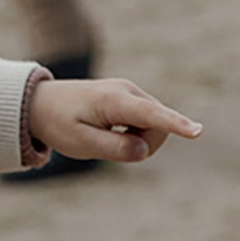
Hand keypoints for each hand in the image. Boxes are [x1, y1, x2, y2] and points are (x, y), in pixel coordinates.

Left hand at [28, 79, 201, 163]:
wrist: (41, 103)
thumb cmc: (58, 123)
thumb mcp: (79, 143)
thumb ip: (113, 148)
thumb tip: (144, 149)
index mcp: (113, 101)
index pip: (151, 115)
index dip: (176, 125)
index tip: (198, 131)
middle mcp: (127, 91)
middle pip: (157, 127)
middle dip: (143, 146)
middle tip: (106, 147)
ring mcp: (130, 92)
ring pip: (154, 126)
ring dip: (136, 140)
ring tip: (103, 136)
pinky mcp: (130, 98)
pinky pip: (146, 122)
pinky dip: (133, 133)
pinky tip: (109, 130)